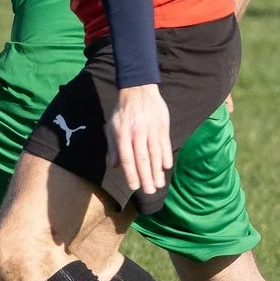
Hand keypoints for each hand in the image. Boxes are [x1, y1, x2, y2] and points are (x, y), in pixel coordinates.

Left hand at [110, 82, 173, 203]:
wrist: (138, 89)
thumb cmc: (123, 110)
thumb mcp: (113, 126)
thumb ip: (114, 146)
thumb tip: (116, 166)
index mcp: (123, 134)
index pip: (127, 158)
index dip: (131, 173)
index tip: (134, 187)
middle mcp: (137, 133)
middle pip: (142, 159)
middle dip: (146, 177)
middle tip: (150, 191)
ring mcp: (151, 129)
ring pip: (155, 154)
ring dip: (157, 171)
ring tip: (159, 184)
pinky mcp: (162, 126)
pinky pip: (164, 144)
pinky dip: (166, 156)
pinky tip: (166, 167)